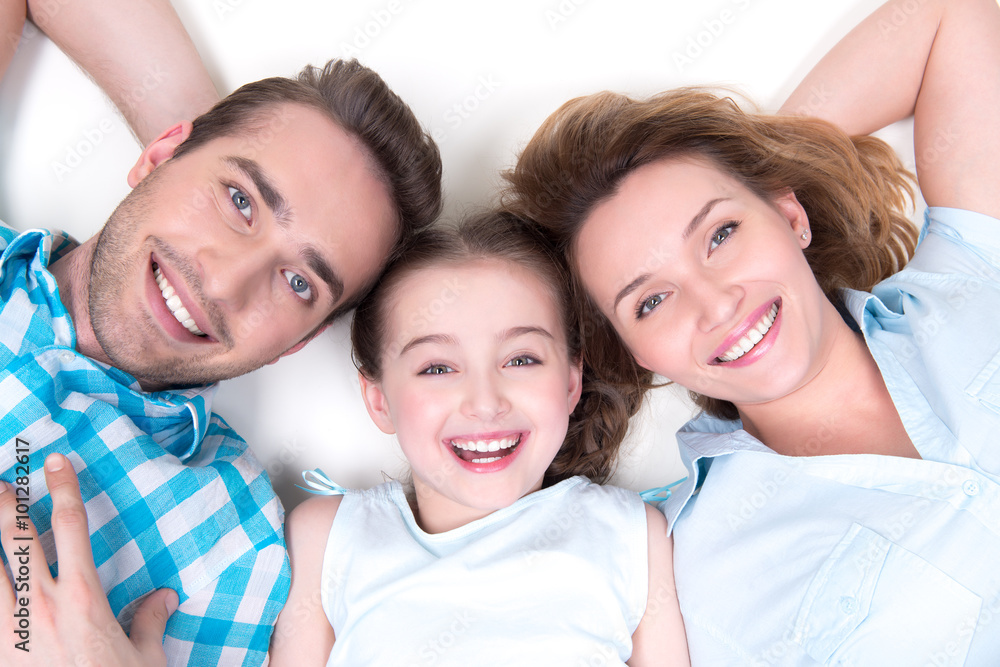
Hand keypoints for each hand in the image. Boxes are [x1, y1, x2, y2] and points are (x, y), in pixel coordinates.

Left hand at [0, 453, 175, 665]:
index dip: (61, 487)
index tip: (55, 463)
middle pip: (15, 537)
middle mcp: (41, 603)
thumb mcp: (145, 658)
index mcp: (83, 595)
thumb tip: (165, 599)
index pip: (69, 524)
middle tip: (1, 480)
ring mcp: (10, 627)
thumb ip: (151, 622)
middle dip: (4, 501)